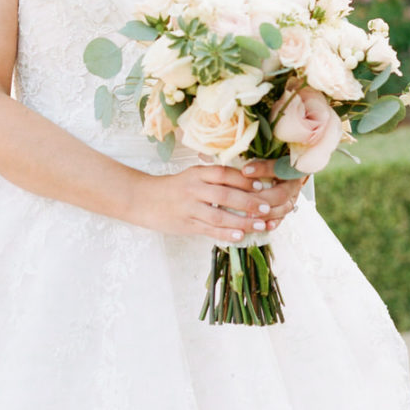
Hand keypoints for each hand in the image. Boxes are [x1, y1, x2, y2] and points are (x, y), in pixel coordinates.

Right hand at [134, 162, 278, 243]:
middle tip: (266, 207)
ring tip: (259, 225)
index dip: (243, 180)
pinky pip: (208, 230)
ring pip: (219, 216)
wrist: (143, 199)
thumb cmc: (173, 187)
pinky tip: (239, 236)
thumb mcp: (192, 176)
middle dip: (248, 202)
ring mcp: (189, 208)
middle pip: (224, 195)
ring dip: (241, 221)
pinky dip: (225, 234)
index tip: (260, 185)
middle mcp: (193, 189)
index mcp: (196, 173)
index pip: (223, 174)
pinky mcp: (186, 224)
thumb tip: (246, 181)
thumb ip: (213, 178)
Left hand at [240, 160, 309, 230]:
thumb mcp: (269, 160)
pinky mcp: (286, 210)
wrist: (287, 173)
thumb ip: (260, 163)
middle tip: (244, 201)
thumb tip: (244, 170)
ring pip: (282, 208)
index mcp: (289, 169)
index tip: (244, 170)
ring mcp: (291, 199)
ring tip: (250, 216)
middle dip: (262, 198)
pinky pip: (283, 218)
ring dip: (266, 213)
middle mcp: (293, 186)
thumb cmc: (273, 165)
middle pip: (280, 194)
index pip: (277, 168)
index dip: (262, 170)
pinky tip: (266, 226)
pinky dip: (274, 223)